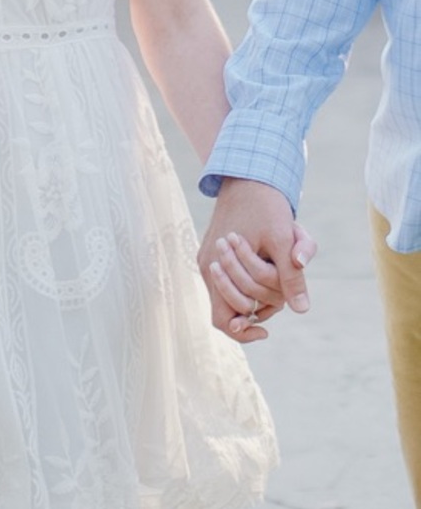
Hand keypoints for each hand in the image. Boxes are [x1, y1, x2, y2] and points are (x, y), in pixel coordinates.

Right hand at [198, 178, 316, 342]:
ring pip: (235, 294)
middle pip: (234, 309)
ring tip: (277, 267)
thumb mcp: (284, 238)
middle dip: (261, 303)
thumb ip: (291, 275)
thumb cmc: (266, 206)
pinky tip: (267, 261)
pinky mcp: (213, 253)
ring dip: (260, 289)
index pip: (224, 320)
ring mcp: (208, 260)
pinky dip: (252, 278)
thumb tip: (301, 309)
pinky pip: (232, 279)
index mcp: (217, 267)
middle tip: (283, 289)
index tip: (267, 330)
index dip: (244, 331)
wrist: (248, 176)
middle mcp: (208, 267)